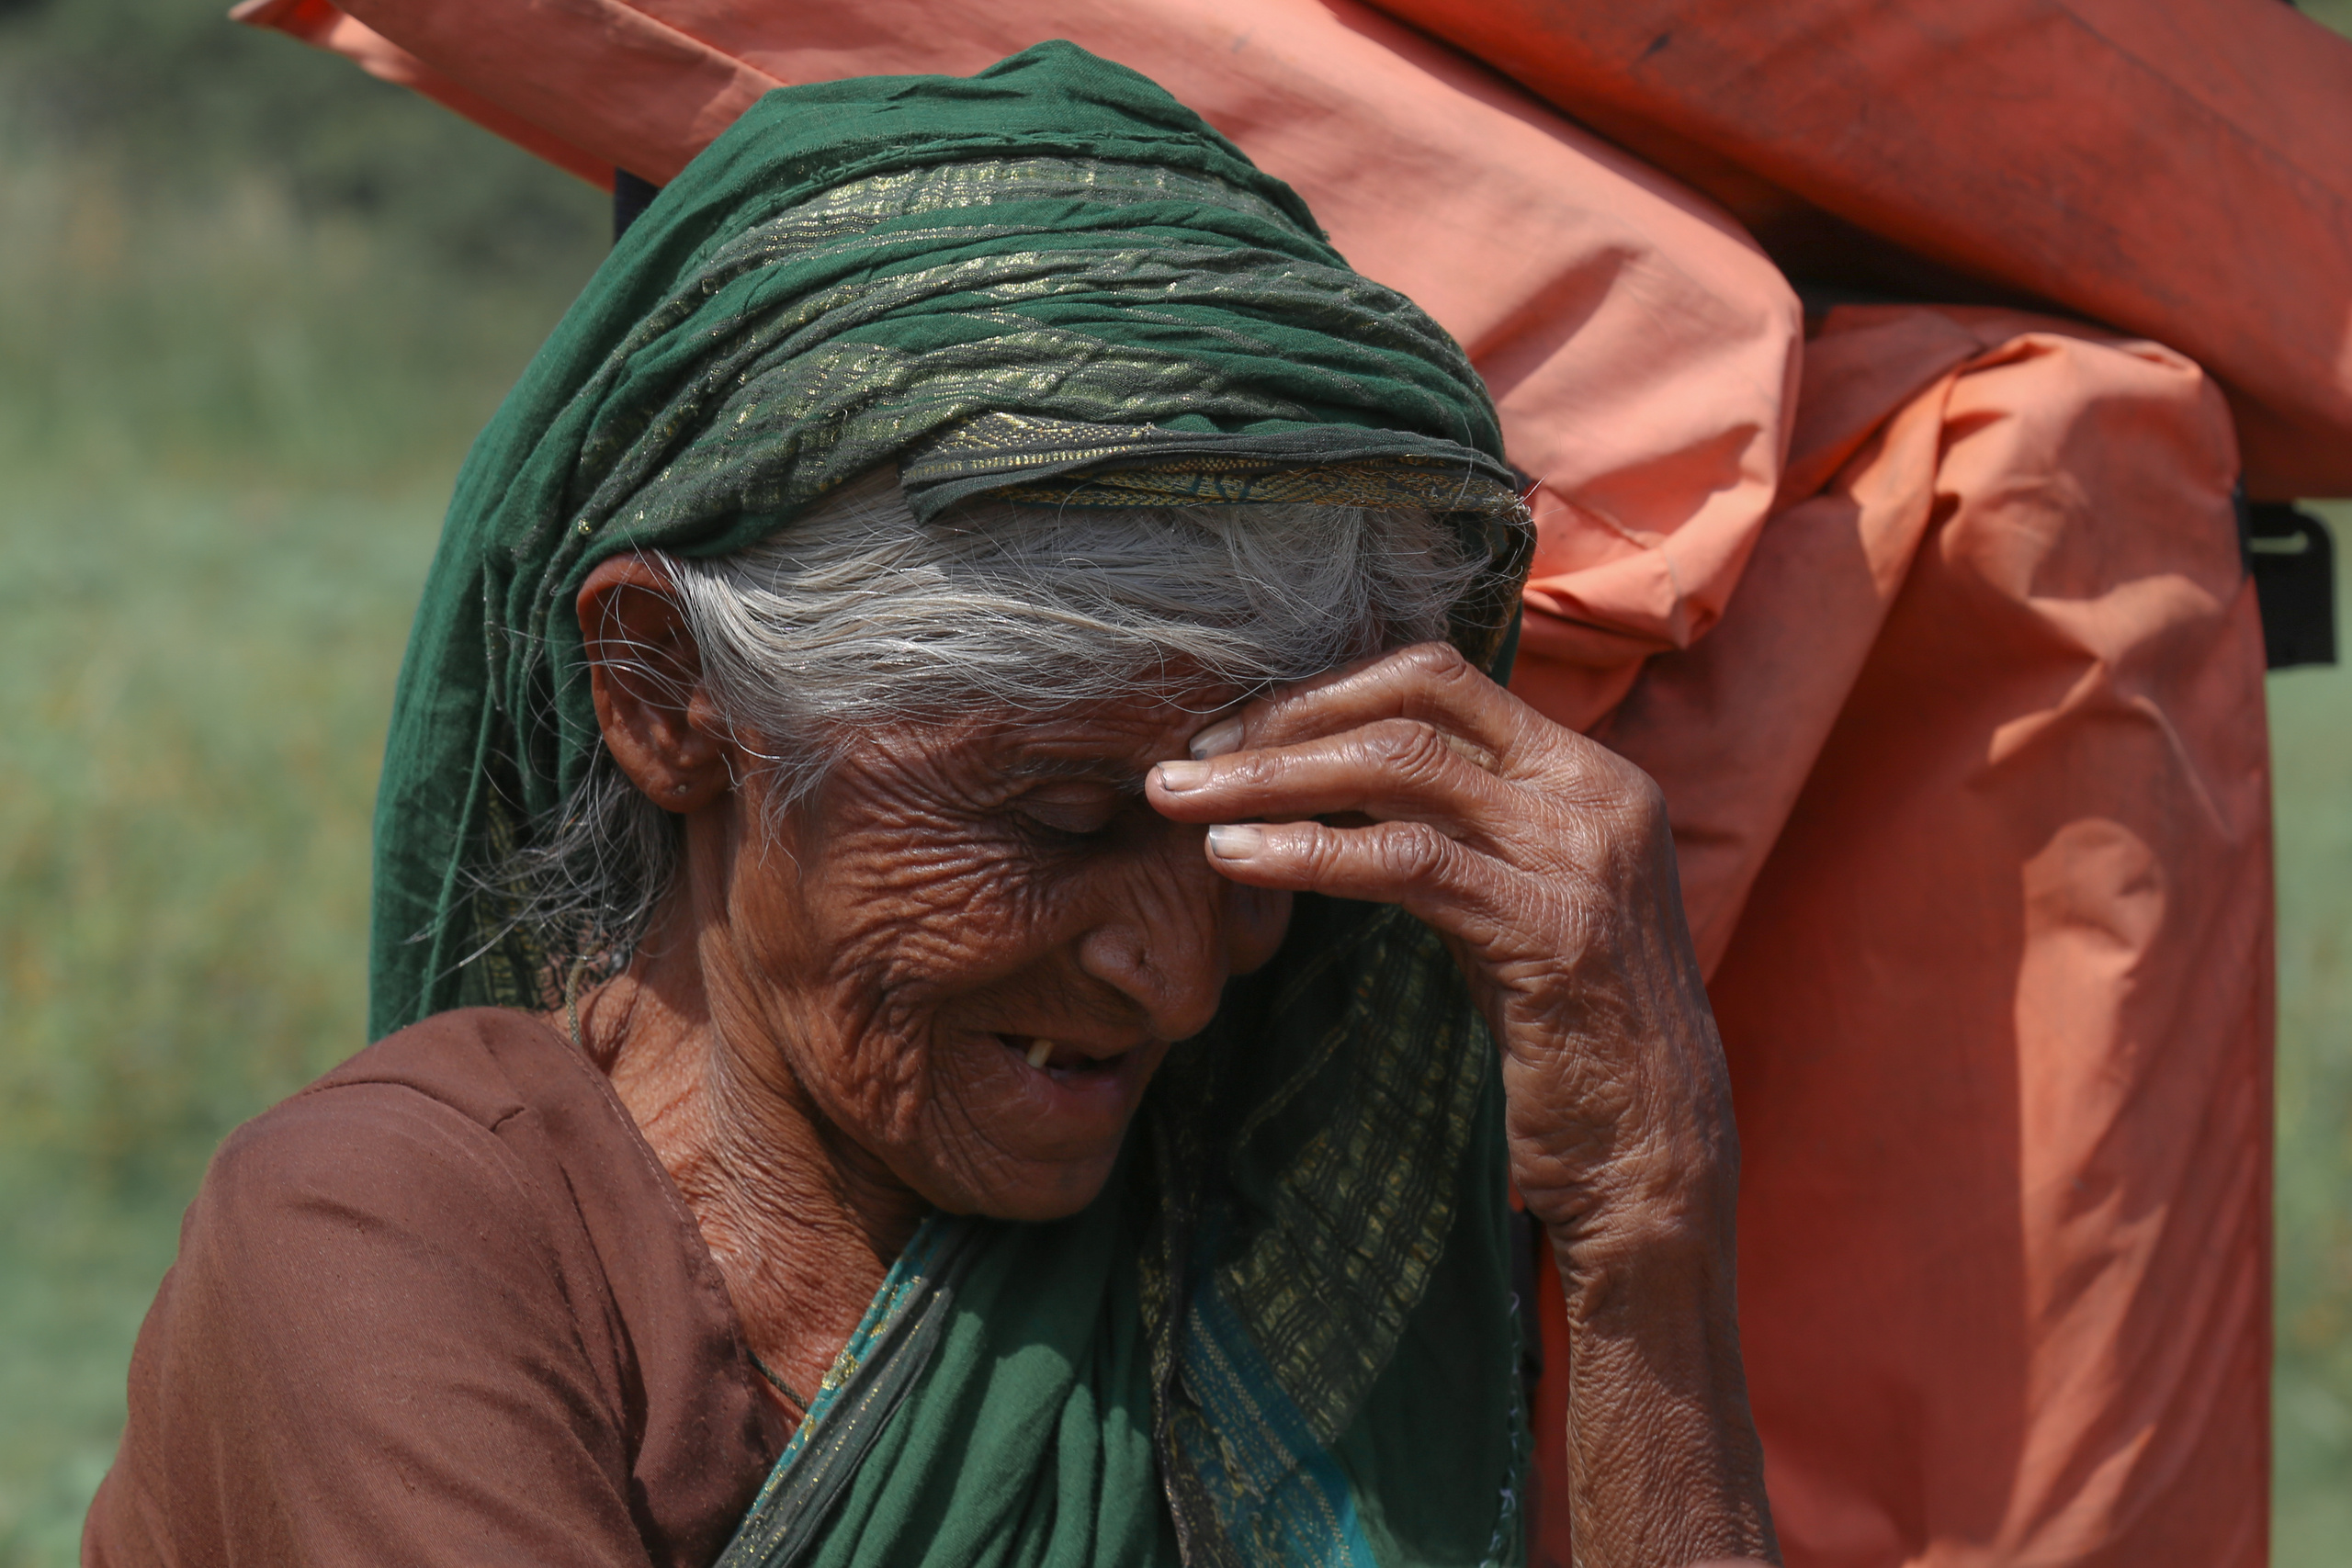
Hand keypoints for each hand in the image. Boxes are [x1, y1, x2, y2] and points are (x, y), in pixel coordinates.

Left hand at [1143, 641, 1731, 1243]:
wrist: (1656, 1158)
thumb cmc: (1571, 1036)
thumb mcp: (1517, 903)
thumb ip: (1457, 832)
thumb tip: (1333, 780)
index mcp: (1586, 773)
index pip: (1440, 679)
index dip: (1326, 691)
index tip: (1235, 730)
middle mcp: (1594, 793)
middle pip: (1415, 703)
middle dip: (1287, 719)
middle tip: (1188, 757)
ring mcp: (1579, 856)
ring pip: (1400, 768)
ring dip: (1273, 779)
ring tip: (1180, 801)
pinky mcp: (1551, 929)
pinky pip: (1406, 862)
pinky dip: (1309, 851)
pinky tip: (1237, 860)